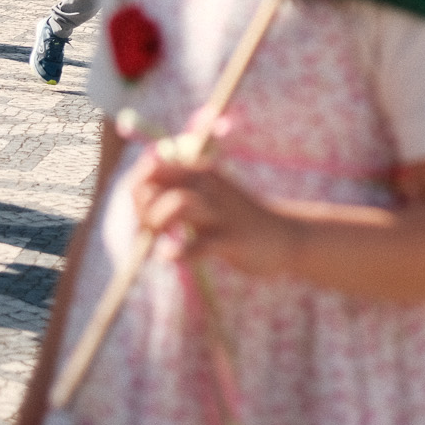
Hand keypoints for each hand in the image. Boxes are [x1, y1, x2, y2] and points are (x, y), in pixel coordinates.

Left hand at [131, 151, 299, 277]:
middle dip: (143, 209)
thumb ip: (175, 194)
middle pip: (156, 184)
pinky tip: (168, 256)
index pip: (151, 168)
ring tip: (161, 240)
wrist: (287, 235)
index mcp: (200, 172)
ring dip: (158, 223)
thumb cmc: (237, 219)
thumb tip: (138, 197)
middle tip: (153, 230)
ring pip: (177, 205)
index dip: (137, 190)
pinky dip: (178, 252)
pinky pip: (198, 245)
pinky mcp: (231, 240)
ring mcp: (220, 212)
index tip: (144, 212)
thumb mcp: (207, 198)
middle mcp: (208, 186)